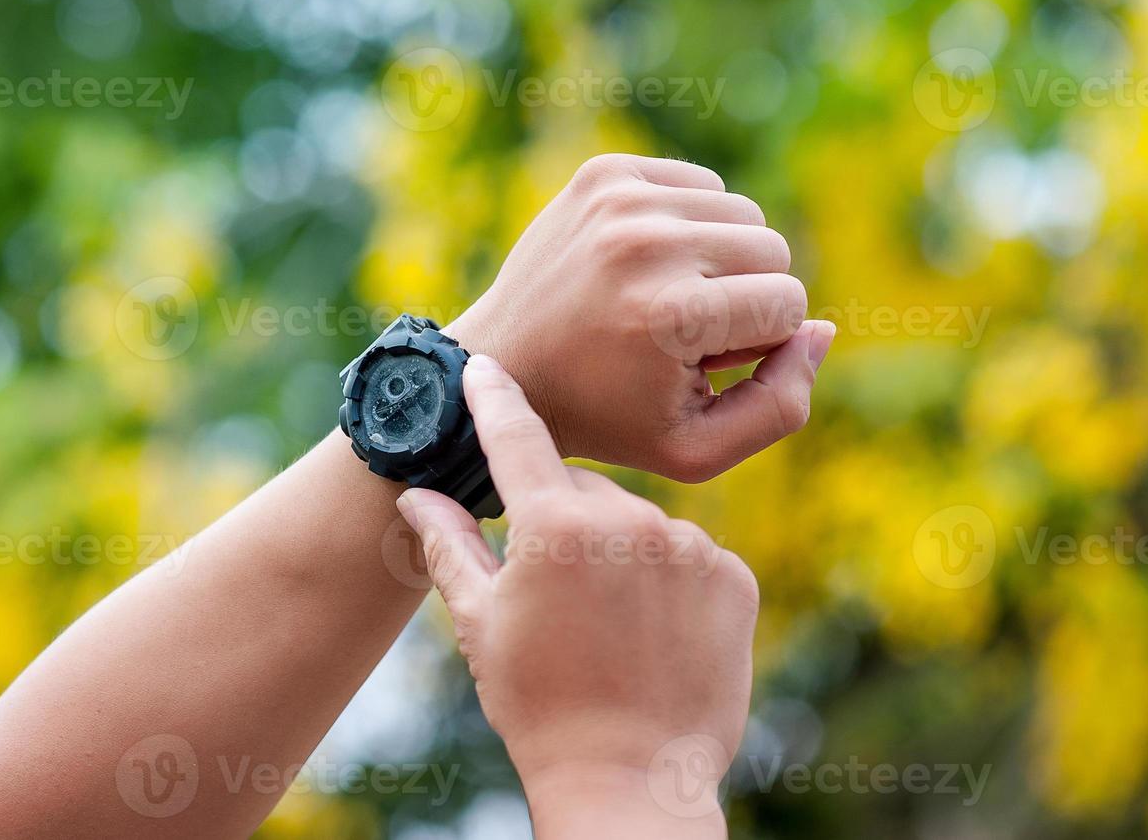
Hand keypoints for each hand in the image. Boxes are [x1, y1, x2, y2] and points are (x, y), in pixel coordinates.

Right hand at [397, 356, 756, 836]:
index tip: (483, 365)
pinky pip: (691, 557)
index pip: (516, 437)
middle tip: (551, 587)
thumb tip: (413, 494)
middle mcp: (630, 521)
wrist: (630, 782)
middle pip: (584, 491)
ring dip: (622, 553)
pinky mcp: (734, 579)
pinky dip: (671, 580)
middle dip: (564, 520)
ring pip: (641, 525)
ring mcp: (691, 548)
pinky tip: (654, 632)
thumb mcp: (480, 622)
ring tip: (608, 625)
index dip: (495, 397)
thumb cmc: (539, 704)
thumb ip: (448, 544)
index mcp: (556, 526)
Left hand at [446, 153, 833, 481]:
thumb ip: (783, 404)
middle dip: (745, 297)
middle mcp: (647, 244)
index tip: (701, 362)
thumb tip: (826, 328)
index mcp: (673, 314)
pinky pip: (699, 184)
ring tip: (664, 298)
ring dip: (719, 259)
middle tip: (682, 333)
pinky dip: (688, 224)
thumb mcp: (697, 450)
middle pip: (772, 249)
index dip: (758, 343)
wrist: (505, 366)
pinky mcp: (603, 173)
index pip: (790, 305)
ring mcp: (620, 199)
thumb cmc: (608, 416)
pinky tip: (647, 265)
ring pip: (742, 212)